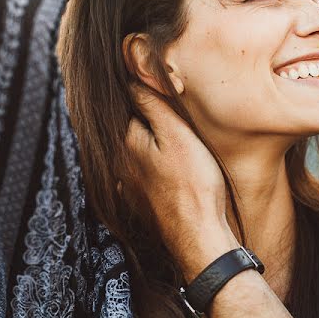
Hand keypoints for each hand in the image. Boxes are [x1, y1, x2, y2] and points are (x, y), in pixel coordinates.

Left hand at [125, 83, 238, 278]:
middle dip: (147, 122)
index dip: (144, 95)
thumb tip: (131, 80)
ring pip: (136, 155)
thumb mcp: (178, 134)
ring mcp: (129, 188)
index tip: (161, 91)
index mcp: (125, 143)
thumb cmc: (193, 184)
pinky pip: (143, 178)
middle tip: (173, 116)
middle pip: (131, 132)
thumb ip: (152, 105)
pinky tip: (170, 171)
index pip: (127, 107)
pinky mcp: (142, 205)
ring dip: (150, 147)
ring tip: (173, 143)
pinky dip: (153, 170)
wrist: (199, 237)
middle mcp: (120, 166)